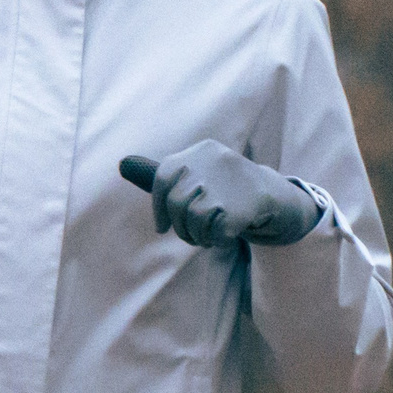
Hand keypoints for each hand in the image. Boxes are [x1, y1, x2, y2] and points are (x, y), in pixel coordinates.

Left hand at [131, 139, 321, 247]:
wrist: (271, 195)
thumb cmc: (222, 186)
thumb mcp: (194, 173)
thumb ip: (159, 174)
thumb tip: (121, 163)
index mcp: (199, 151)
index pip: (164, 177)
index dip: (160, 207)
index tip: (162, 227)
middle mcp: (212, 163)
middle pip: (177, 204)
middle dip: (181, 226)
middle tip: (193, 234)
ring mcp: (226, 185)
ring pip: (192, 221)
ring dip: (198, 236)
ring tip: (209, 234)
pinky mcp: (239, 208)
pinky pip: (213, 235)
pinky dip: (216, 241)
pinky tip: (225, 236)